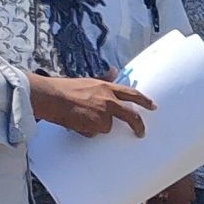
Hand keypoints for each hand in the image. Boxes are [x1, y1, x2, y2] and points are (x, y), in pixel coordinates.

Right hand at [32, 75, 151, 136]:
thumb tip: (114, 70)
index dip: (144, 100)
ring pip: (106, 127)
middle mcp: (109, 100)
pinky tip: (75, 122)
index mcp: (107, 87)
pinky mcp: (95, 125)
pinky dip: (86, 131)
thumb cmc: (64, 88)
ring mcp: (103, 113)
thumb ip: (103, 79)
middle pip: (131, 115)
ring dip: (96, 126)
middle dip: (138, 125)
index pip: (132, 94)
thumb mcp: (88, 81)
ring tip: (80, 117)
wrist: (50, 96)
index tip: (154, 106)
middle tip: (141, 133)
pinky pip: (94, 133)